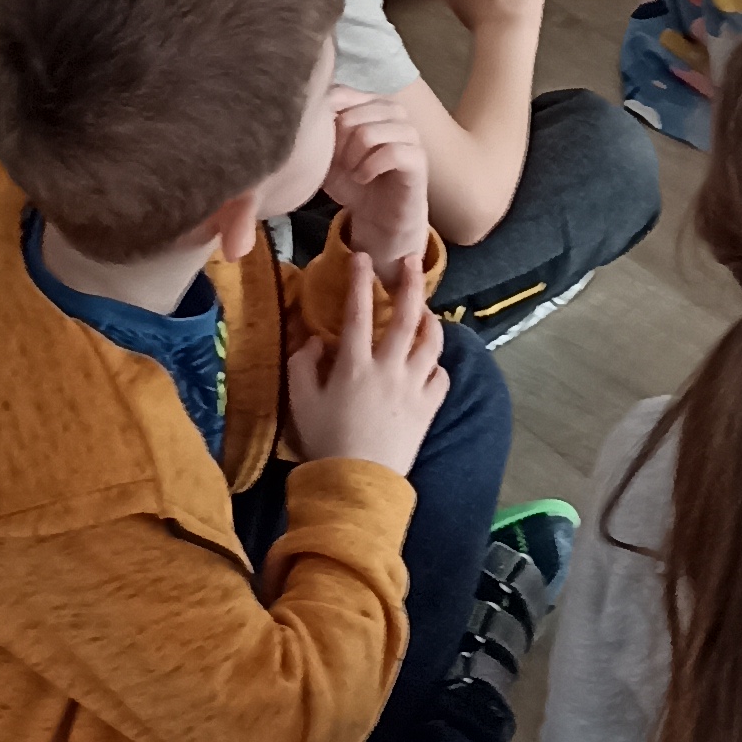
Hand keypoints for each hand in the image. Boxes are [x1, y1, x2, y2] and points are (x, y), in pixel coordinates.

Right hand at [286, 257, 447, 477]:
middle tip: (410, 261)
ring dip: (431, 321)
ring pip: (432, 343)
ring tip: (426, 311)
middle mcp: (388, 369)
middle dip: (411, 284)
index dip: (360, 281)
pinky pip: (441, 377)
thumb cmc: (324, 441)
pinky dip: (437, 366)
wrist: (356, 484)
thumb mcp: (301, 402)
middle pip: (407, 316)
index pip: (358, 312)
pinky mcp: (428, 408)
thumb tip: (316, 339)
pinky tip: (430, 363)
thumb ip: (303, 365)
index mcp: (354, 365)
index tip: (362, 257)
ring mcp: (413, 388)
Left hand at [323, 87, 432, 287]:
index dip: (324, 121)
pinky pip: (390, 153)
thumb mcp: (328, 154)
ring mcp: (409, 132)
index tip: (323, 146)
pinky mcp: (418, 157)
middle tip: (340, 165)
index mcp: (370, 102)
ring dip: (352, 159)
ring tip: (352, 172)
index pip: (340, 93)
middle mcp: (393, 110)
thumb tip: (311, 110)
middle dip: (337, 145)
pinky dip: (368, 169)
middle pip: (351, 115)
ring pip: (369, 133)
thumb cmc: (353, 180)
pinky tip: (363, 178)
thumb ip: (321, 129)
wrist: (378, 216)